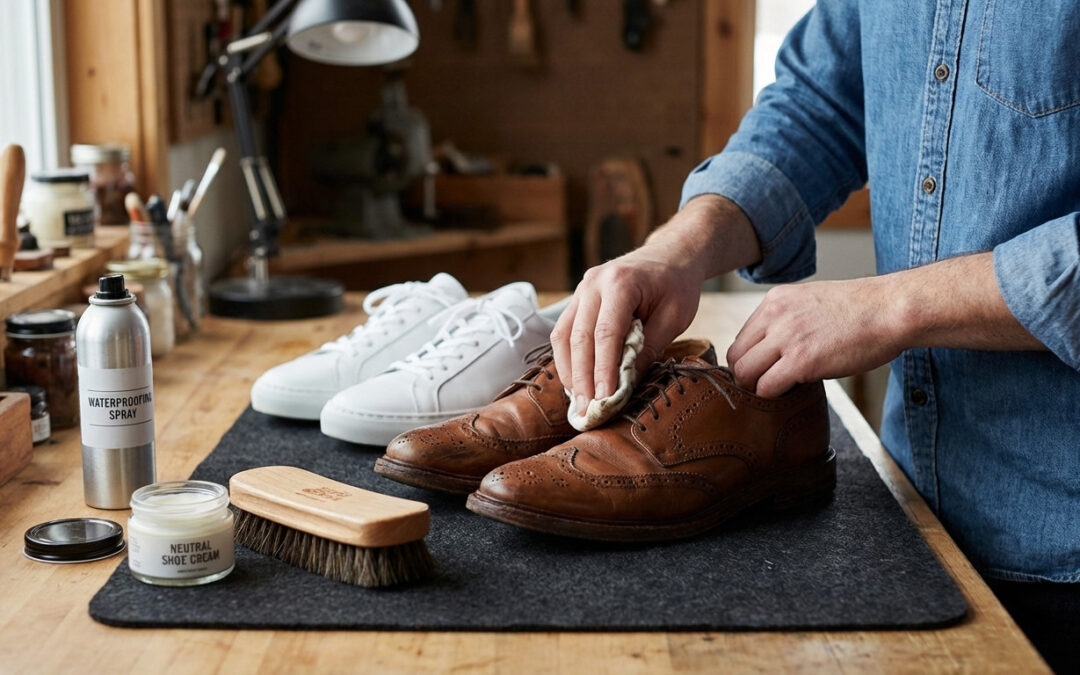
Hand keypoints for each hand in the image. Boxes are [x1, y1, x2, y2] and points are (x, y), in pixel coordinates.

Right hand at [552, 195, 760, 413]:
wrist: (670, 255)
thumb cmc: (676, 285)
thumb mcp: (674, 318)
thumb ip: (648, 348)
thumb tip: (625, 384)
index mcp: (621, 282)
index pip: (606, 333)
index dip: (603, 369)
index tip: (604, 398)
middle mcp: (593, 283)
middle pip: (579, 337)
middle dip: (582, 377)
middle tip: (587, 410)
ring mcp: (581, 289)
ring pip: (564, 336)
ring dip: (569, 371)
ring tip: (578, 402)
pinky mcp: (578, 299)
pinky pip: (564, 332)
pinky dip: (568, 359)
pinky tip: (575, 382)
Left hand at [726, 277, 904, 397]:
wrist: (890, 310)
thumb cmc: (862, 310)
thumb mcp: (812, 301)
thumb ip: (788, 319)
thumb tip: (773, 347)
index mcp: (775, 300)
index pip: (742, 338)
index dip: (750, 359)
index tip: (763, 371)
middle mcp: (774, 316)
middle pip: (736, 357)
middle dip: (746, 377)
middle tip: (766, 387)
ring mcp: (785, 338)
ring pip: (744, 374)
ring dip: (757, 388)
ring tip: (779, 391)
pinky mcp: (800, 361)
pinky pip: (766, 388)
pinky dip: (772, 397)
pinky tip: (791, 393)